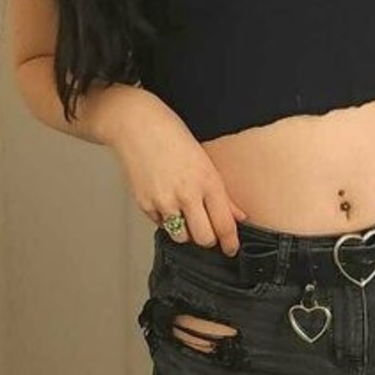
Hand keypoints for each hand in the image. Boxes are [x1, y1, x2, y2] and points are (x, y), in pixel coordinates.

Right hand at [106, 91, 247, 254]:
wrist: (136, 125)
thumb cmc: (172, 136)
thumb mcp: (205, 161)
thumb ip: (222, 194)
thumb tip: (239, 216)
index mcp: (207, 182)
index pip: (224, 225)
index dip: (230, 242)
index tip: (231, 249)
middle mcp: (187, 195)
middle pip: (204, 238)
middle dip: (208, 239)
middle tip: (207, 231)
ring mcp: (164, 201)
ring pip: (182, 238)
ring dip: (187, 233)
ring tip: (186, 216)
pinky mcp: (145, 204)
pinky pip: (161, 225)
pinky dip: (167, 220)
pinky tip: (166, 202)